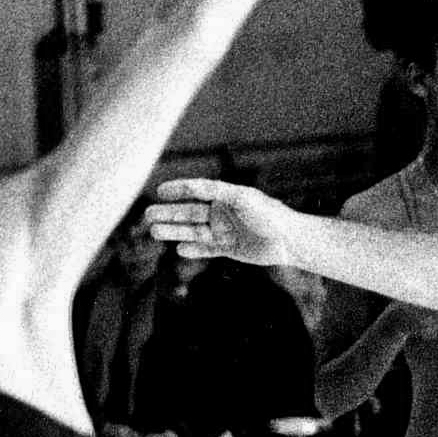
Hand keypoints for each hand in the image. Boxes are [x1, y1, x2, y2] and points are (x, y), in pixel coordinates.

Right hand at [144, 180, 293, 266]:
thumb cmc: (270, 214)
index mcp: (225, 195)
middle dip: (169, 213)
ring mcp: (224, 230)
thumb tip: (195, 187)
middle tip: (147, 215)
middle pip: (190, 212)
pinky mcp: (229, 248)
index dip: (179, 189)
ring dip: (175, 231)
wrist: (290, 240)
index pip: (197, 190)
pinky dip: (193, 249)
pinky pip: (206, 249)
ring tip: (155, 232)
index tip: (160, 191)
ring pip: (193, 231)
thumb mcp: (243, 198)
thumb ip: (218, 192)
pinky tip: (179, 249)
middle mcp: (222, 212)